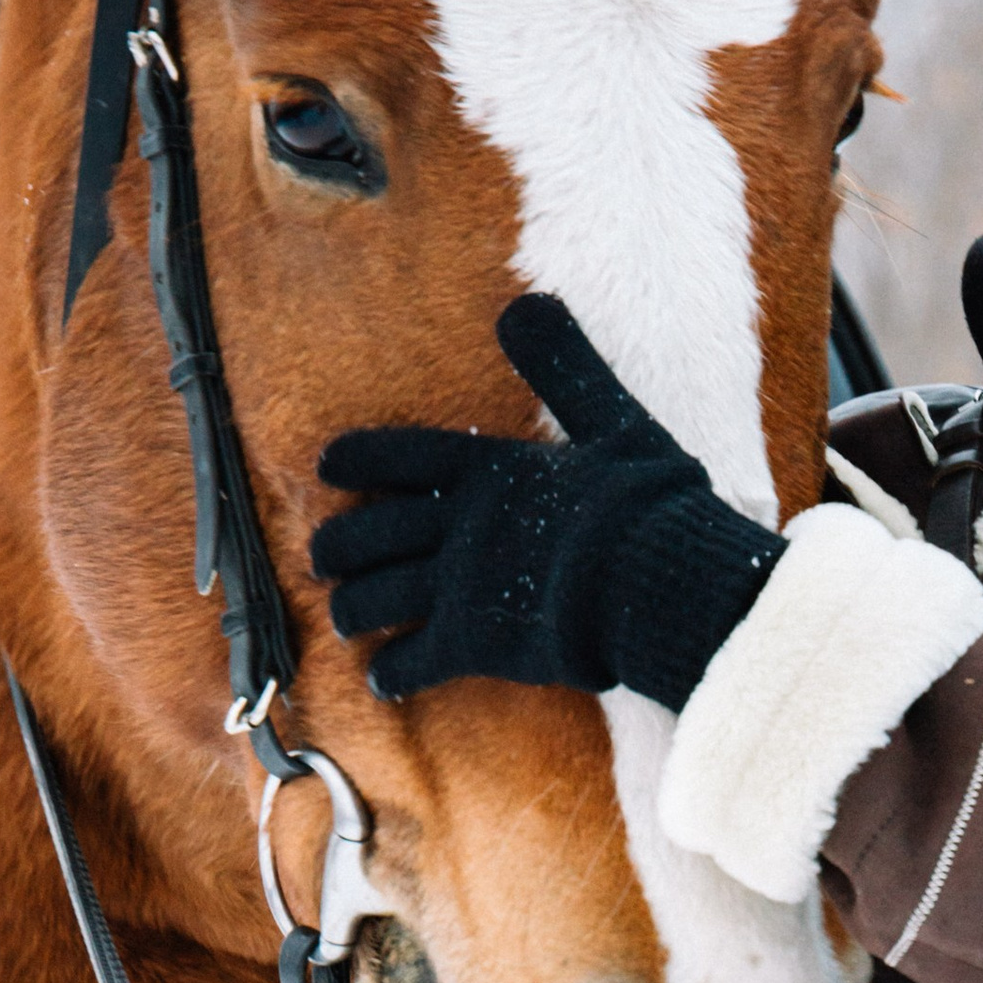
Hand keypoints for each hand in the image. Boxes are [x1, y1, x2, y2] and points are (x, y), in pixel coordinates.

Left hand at [313, 293, 782, 709]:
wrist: (659, 582)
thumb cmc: (647, 504)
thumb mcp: (612, 420)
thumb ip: (564, 366)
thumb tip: (526, 302)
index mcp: (486, 469)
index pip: (399, 456)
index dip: (356, 461)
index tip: (325, 468)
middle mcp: (458, 525)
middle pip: (369, 534)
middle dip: (336, 548)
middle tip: (322, 560)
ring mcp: (458, 586)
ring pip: (375, 599)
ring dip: (354, 611)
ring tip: (349, 621)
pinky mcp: (473, 644)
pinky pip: (412, 662)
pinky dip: (393, 673)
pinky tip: (385, 680)